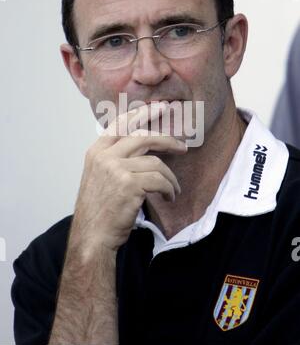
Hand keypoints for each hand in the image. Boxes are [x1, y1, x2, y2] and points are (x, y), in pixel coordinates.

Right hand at [72, 103, 186, 255]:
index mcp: (96, 151)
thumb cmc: (100, 210)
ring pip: (156, 163)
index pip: (121, 123)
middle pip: (143, 136)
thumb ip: (115, 158)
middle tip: (183, 147)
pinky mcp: (129, 184)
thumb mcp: (100, 177)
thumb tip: (142, 145)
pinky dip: (169, 189)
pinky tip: (169, 197)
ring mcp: (116, 169)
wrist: (92, 237)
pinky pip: (160, 180)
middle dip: (167, 140)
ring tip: (172, 189)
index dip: (142, 114)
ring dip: (170, 178)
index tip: (160, 108)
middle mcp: (104, 156)